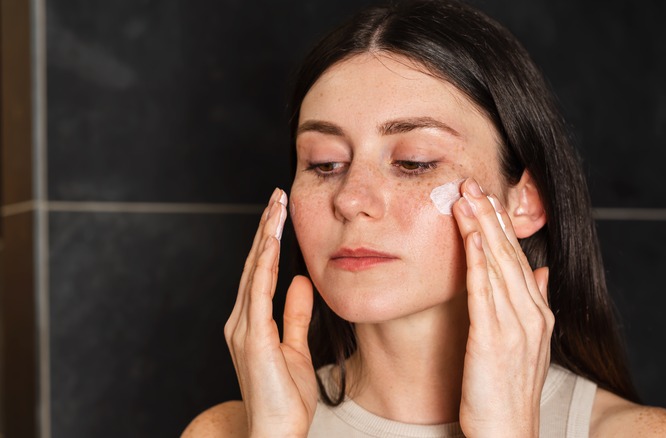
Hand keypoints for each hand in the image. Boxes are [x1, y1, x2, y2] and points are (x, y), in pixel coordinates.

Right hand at [224, 188, 317, 436]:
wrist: (276, 433)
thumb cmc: (286, 398)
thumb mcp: (296, 347)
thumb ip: (296, 314)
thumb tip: (302, 282)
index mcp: (251, 322)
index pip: (259, 272)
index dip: (269, 241)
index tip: (280, 213)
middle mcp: (241, 321)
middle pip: (253, 264)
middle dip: (266, 228)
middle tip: (278, 196)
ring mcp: (243, 328)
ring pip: (253, 271)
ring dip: (265, 236)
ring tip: (276, 207)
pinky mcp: (253, 338)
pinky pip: (259, 292)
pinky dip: (264, 264)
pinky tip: (272, 242)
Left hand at [452, 178, 552, 437]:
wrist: (508, 433)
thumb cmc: (509, 392)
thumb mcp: (527, 345)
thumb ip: (532, 305)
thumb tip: (539, 272)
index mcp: (537, 314)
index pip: (517, 259)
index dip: (502, 227)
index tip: (488, 198)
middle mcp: (531, 314)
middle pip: (508, 254)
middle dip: (491, 216)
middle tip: (473, 183)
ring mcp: (515, 326)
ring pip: (496, 266)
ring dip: (481, 228)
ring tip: (466, 197)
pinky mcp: (492, 340)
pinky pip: (484, 292)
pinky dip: (476, 261)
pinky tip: (467, 237)